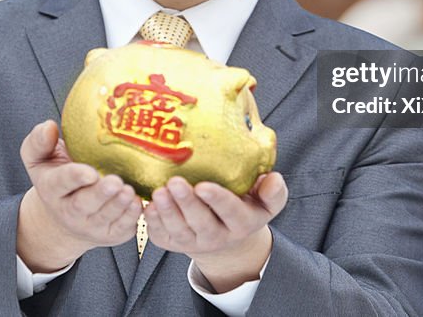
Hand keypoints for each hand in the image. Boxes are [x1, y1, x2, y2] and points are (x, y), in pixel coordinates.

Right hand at [17, 120, 141, 272]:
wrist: (66, 215)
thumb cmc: (57, 176)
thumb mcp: (39, 158)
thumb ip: (38, 141)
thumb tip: (49, 126)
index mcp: (52, 188)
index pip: (60, 182)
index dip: (75, 177)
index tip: (89, 171)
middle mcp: (69, 211)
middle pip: (83, 205)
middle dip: (100, 194)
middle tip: (116, 182)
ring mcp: (90, 225)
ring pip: (105, 218)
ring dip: (118, 206)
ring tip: (129, 191)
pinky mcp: (110, 234)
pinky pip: (122, 228)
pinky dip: (131, 218)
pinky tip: (138, 203)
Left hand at [144, 173, 287, 291]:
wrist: (225, 235)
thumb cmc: (245, 206)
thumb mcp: (265, 201)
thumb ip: (273, 191)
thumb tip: (273, 178)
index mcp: (241, 223)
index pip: (231, 212)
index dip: (217, 200)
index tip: (203, 185)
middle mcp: (217, 236)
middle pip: (200, 222)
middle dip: (187, 203)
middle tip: (174, 183)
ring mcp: (193, 241)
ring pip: (178, 230)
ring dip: (167, 211)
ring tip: (158, 192)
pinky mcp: (172, 243)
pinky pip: (161, 235)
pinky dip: (153, 221)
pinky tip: (148, 205)